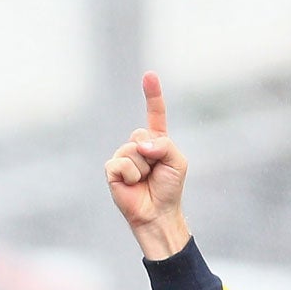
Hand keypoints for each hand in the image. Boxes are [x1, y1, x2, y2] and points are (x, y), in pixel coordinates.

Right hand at [107, 72, 190, 259]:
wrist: (158, 214)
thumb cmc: (169, 188)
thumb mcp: (178, 161)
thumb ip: (164, 144)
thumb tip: (140, 145)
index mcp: (156, 141)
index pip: (154, 114)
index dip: (152, 95)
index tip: (149, 75)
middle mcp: (138, 146)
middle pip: (141, 133)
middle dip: (153, 152)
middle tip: (155, 172)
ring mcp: (123, 157)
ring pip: (132, 150)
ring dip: (143, 168)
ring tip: (145, 180)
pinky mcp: (112, 171)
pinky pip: (121, 163)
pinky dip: (130, 175)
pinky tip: (132, 185)